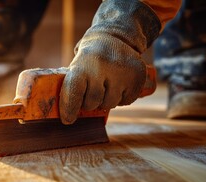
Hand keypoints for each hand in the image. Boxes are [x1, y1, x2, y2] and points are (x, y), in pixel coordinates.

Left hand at [58, 0, 160, 124]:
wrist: (114, 37)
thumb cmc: (89, 60)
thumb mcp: (77, 66)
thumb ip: (73, 88)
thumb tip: (68, 118)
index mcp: (83, 64)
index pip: (74, 91)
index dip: (69, 108)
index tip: (68, 120)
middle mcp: (103, 66)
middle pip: (92, 102)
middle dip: (90, 102)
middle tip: (92, 91)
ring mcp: (122, 71)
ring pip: (110, 104)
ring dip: (106, 101)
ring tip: (106, 86)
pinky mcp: (138, 76)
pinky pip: (126, 102)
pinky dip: (121, 99)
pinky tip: (119, 85)